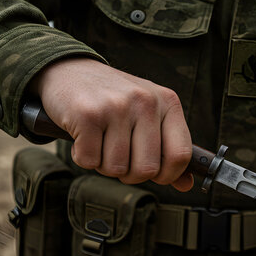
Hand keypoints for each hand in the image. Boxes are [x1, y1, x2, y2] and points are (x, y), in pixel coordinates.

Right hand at [29, 57, 192, 190]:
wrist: (70, 70)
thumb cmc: (113, 99)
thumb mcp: (149, 115)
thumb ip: (168, 149)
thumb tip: (186, 184)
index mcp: (168, 102)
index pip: (181, 155)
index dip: (167, 175)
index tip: (154, 174)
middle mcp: (145, 101)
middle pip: (147, 169)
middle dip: (130, 174)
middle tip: (119, 157)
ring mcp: (116, 106)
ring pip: (116, 168)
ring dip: (104, 165)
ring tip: (100, 142)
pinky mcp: (87, 113)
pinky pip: (89, 161)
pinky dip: (82, 157)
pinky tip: (84, 137)